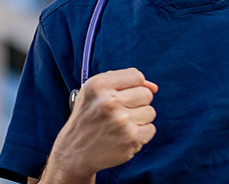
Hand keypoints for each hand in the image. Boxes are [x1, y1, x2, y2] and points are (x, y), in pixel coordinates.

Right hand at [44, 68, 158, 181]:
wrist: (74, 152)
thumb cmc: (88, 118)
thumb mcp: (95, 92)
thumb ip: (124, 81)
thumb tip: (154, 87)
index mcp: (98, 85)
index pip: (136, 76)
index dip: (133, 86)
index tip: (122, 96)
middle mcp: (109, 101)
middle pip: (146, 94)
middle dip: (137, 103)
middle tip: (119, 113)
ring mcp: (121, 121)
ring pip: (150, 112)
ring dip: (139, 119)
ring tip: (121, 125)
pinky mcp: (130, 138)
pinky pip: (151, 129)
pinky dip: (141, 134)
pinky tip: (124, 136)